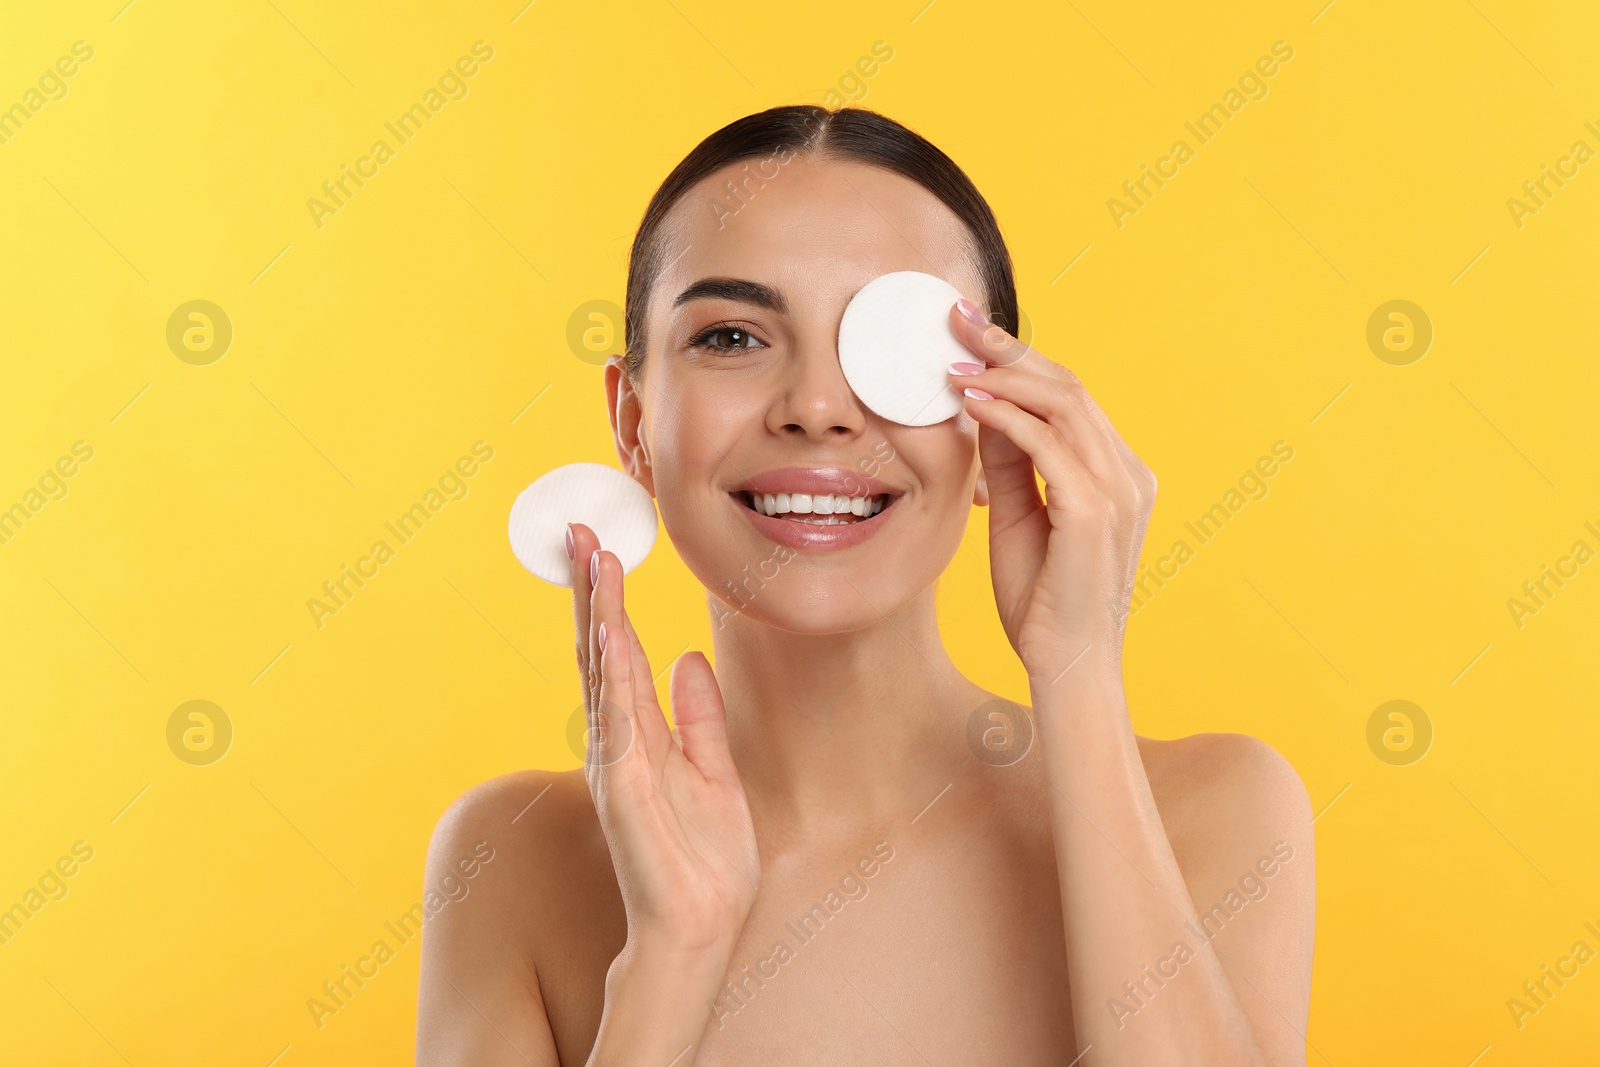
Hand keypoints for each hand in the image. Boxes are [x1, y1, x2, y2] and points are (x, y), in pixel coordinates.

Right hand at [569, 522, 759, 957]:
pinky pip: (616, 712)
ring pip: (602, 669)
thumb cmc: (704, 860)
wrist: (700, 928)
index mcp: (637, 736)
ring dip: (597, 611)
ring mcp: (614, 760)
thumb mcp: (714, 770)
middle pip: (599, 649)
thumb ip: (698, 716)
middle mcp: (616, 741)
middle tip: (581, 530)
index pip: (618, 654)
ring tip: (593, 556)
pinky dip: (610, 666)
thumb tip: (689, 659)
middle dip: (592, 589)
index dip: (610, 601)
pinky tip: (609, 625)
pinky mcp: (622, 784)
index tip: (604, 548)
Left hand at [945, 299, 1156, 669]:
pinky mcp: (1095, 512)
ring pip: (1063, 403)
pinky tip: (970, 401)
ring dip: (1003, 374)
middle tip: (956, 319)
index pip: (1071, 397)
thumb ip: (1008, 461)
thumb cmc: (1042, 601)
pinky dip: (1007, 415)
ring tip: (953, 359)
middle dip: (1008, 348)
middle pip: (1069, 386)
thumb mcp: (1018, 515)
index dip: (1020, 358)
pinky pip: (1048, 444)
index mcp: (1118, 474)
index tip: (969, 333)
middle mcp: (1128, 474)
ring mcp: (1119, 491)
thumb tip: (983, 404)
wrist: (1067, 667)